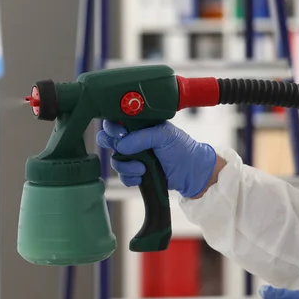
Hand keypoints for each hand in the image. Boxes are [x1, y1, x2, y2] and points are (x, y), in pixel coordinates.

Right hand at [95, 120, 216, 197]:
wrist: (191, 172)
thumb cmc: (181, 148)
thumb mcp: (165, 135)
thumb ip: (142, 137)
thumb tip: (121, 144)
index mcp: (138, 125)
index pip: (114, 121)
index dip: (112, 127)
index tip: (121, 134)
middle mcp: (132, 139)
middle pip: (107, 140)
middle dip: (112, 146)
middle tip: (125, 150)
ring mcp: (132, 157)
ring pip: (114, 160)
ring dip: (126, 166)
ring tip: (142, 168)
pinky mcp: (134, 172)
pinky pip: (122, 176)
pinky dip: (130, 178)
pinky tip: (141, 176)